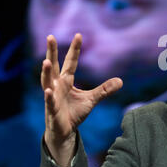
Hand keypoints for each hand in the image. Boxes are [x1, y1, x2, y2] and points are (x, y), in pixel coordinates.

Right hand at [42, 33, 122, 166]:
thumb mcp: (92, 99)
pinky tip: (48, 91)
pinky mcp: (52, 110)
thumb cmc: (74, 112)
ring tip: (46, 61)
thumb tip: (121, 81)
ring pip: (47, 82)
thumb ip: (104, 90)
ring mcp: (52, 97)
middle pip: (54, 66)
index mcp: (66, 81)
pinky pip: (49, 102)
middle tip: (50, 36)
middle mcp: (57, 85)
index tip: (78, 35)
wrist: (64, 131)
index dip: (75, 49)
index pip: (71, 62)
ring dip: (46, 72)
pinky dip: (48, 97)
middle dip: (51, 52)